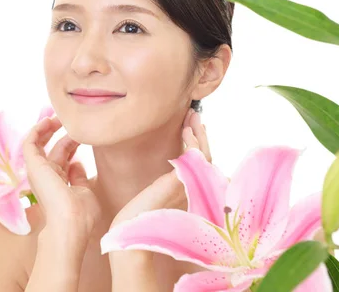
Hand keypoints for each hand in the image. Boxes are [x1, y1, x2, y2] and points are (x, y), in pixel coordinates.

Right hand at [22, 115, 101, 240]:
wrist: (70, 224)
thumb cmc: (81, 215)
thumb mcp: (85, 192)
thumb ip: (79, 177)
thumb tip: (77, 163)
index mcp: (59, 183)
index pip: (64, 157)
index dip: (72, 142)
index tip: (84, 132)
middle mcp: (46, 176)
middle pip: (53, 148)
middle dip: (62, 133)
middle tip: (71, 119)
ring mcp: (38, 171)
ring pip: (38, 143)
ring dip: (48, 128)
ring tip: (59, 115)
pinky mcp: (32, 166)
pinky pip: (29, 143)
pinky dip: (37, 130)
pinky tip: (48, 120)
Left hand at [109, 108, 210, 229]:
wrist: (132, 223)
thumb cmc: (138, 210)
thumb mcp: (155, 188)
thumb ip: (165, 178)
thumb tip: (167, 162)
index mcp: (188, 189)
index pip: (201, 163)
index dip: (199, 142)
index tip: (191, 123)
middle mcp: (194, 189)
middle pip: (206, 157)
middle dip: (200, 134)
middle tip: (193, 114)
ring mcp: (192, 187)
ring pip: (205, 156)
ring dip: (198, 134)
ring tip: (191, 116)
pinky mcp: (184, 182)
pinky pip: (197, 160)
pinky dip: (194, 143)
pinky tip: (185, 131)